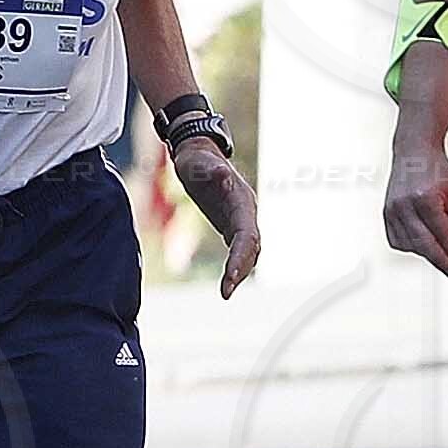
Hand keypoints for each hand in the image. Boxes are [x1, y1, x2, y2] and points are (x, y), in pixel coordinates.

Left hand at [172, 138, 262, 295]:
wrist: (199, 154)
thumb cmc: (197, 159)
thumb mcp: (199, 162)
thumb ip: (211, 169)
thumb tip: (221, 173)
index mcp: (241, 200)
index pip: (246, 233)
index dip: (240, 255)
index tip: (230, 275)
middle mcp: (246, 212)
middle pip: (251, 247)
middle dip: (241, 270)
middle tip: (226, 292)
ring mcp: (241, 219)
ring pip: (248, 252)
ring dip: (240, 272)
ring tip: (226, 292)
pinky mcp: (232, 225)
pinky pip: (239, 250)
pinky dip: (235, 266)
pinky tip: (227, 282)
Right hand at [381, 141, 447, 273]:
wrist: (414, 152)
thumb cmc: (440, 172)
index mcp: (426, 198)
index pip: (440, 234)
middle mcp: (405, 205)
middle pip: (423, 244)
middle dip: (438, 259)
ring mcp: (392, 210)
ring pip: (409, 245)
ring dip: (425, 253)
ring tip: (439, 253)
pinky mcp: (385, 213)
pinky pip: (397, 240)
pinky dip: (410, 246)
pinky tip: (422, 243)